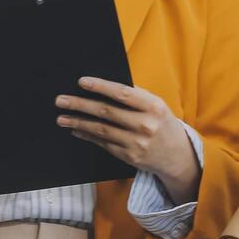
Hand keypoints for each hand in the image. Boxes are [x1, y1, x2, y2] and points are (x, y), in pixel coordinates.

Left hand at [55, 78, 200, 202]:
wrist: (178, 156)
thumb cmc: (163, 124)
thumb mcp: (157, 105)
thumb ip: (136, 95)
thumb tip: (106, 84)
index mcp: (154, 107)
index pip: (123, 94)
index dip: (101, 87)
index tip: (82, 82)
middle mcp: (146, 125)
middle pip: (107, 112)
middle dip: (81, 105)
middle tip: (61, 100)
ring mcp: (137, 143)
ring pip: (101, 130)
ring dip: (79, 122)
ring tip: (62, 117)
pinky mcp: (129, 157)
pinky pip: (104, 144)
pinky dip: (88, 136)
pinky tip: (76, 130)